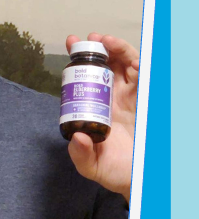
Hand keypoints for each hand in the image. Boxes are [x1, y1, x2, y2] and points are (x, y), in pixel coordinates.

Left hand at [64, 32, 138, 203]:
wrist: (139, 179)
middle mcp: (114, 97)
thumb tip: (77, 137)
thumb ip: (80, 154)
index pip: (86, 76)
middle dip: (96, 47)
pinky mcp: (147, 100)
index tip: (70, 43)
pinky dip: (137, 63)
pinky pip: (144, 77)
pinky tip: (129, 58)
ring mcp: (131, 97)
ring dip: (116, 49)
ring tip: (105, 41)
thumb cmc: (115, 170)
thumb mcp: (91, 165)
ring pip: (125, 65)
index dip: (78, 59)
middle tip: (88, 39)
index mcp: (98, 105)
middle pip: (106, 64)